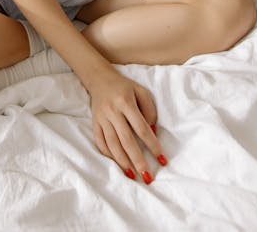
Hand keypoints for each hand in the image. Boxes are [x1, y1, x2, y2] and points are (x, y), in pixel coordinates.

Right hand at [89, 67, 167, 183]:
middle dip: (138, 160)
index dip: (152, 145)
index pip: (141, 128)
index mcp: (125, 102)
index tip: (162, 160)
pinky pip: (100, 142)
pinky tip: (118, 164)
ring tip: (133, 176)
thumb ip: (149, 110)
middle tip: (147, 177)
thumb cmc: (125, 87)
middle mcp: (112, 111)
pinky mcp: (94, 123)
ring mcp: (101, 118)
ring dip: (123, 162)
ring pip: (112, 144)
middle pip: (126, 140)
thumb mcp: (141, 92)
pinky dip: (109, 155)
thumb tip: (152, 132)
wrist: (99, 79)